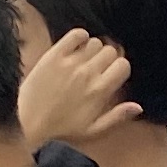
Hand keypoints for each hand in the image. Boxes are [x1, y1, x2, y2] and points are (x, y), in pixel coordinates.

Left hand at [19, 29, 141, 153]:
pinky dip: (79, 37)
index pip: (123, 65)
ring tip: (84, 61)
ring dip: (93, 50)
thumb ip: (117, 117)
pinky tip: (76, 47)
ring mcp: (70, 62)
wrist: (28, 124)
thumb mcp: (93, 131)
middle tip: (97, 69)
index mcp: (100, 91)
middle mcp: (88, 73)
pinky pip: (75, 35)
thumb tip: (138, 107)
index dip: (119, 69)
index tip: (111, 76)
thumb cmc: (62, 131)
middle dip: (107, 59)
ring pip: (94, 42)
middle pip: (110, 51)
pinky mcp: (53, 56)